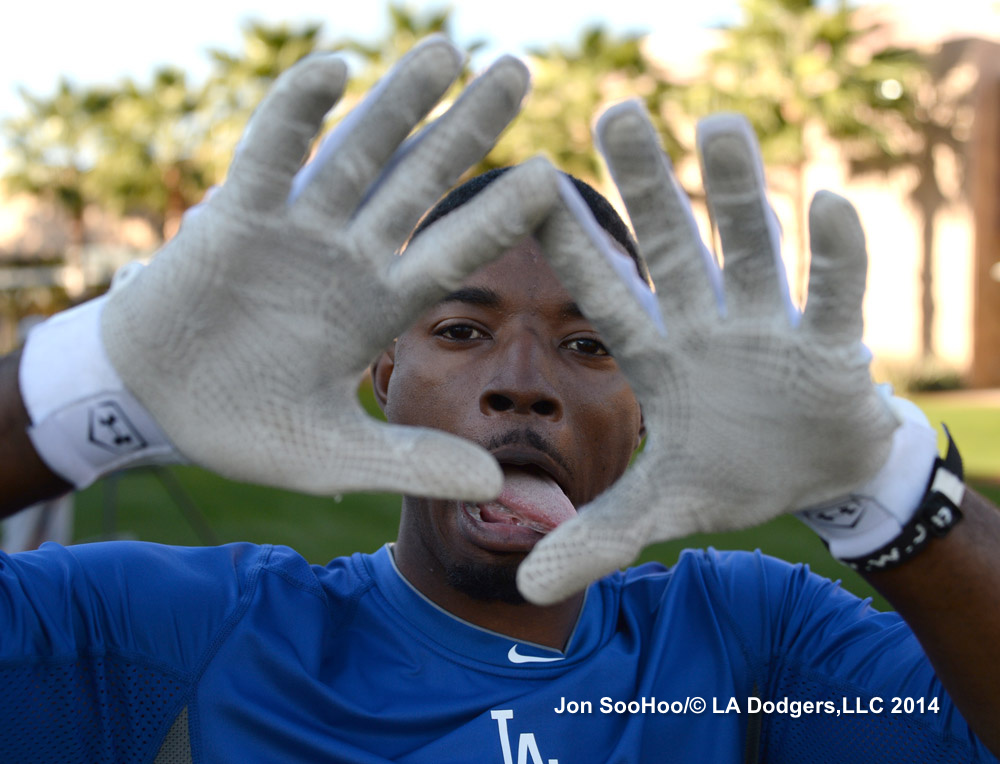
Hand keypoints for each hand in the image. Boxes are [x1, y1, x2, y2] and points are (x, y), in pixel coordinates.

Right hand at [98, 39, 557, 498]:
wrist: (156, 404)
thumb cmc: (246, 426)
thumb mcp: (333, 456)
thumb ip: (410, 463)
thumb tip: (494, 487)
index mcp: (379, 308)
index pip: (453, 254)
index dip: (498, 217)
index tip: (551, 180)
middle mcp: (349, 258)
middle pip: (417, 183)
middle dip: (464, 128)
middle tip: (519, 70)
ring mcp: (296, 232)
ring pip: (355, 154)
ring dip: (396, 103)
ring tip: (445, 51)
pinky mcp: (236, 218)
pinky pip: (268, 156)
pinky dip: (294, 115)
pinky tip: (332, 69)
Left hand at [517, 103, 898, 603]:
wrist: (818, 477)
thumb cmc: (734, 472)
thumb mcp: (661, 507)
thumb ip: (597, 536)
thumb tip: (524, 591)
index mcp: (658, 358)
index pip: (605, 295)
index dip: (571, 248)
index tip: (530, 187)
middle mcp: (708, 327)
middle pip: (673, 248)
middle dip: (648, 186)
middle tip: (616, 113)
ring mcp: (772, 330)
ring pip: (751, 250)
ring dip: (739, 195)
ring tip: (721, 126)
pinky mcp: (834, 348)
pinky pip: (834, 295)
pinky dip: (834, 257)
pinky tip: (825, 205)